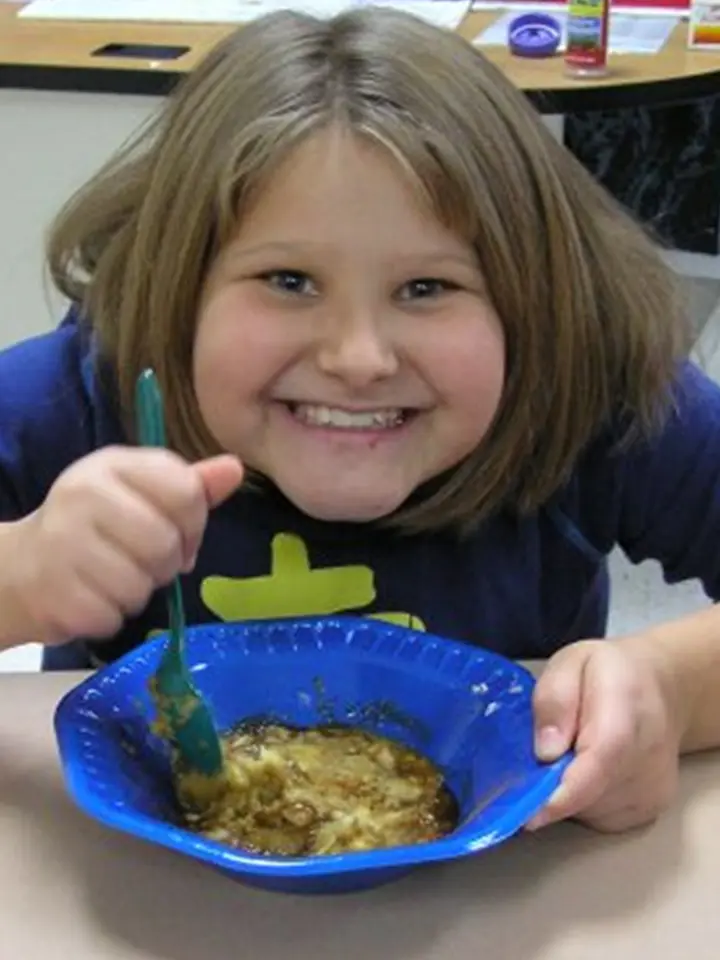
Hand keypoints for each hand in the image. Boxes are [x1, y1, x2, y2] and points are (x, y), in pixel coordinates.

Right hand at [7, 446, 242, 646]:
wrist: (25, 567)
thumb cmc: (95, 527)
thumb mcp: (140, 494)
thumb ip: (190, 485)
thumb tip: (235, 469)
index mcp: (113, 465)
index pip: (185, 492)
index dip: (194, 523)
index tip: (179, 533)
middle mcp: (84, 495)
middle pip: (166, 543)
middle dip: (167, 563)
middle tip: (146, 562)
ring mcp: (63, 543)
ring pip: (140, 584)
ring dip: (139, 591)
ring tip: (116, 577)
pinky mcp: (54, 592)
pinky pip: (113, 616)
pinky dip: (113, 615)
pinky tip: (94, 597)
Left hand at [526, 638, 680, 832]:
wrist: (661, 688)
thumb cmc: (608, 673)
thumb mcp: (569, 664)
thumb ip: (554, 700)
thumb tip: (545, 753)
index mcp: (627, 705)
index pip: (602, 759)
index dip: (565, 793)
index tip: (529, 814)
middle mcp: (650, 753)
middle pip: (591, 792)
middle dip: (553, 786)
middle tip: (544, 754)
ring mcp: (656, 786)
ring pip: (593, 811)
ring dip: (569, 794)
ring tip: (572, 754)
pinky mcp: (652, 807)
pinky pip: (604, 819)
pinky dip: (585, 803)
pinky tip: (588, 772)